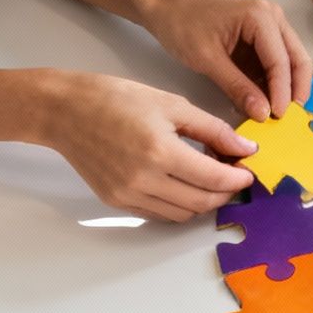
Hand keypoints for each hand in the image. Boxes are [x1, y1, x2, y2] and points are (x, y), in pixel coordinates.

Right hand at [41, 71, 256, 221]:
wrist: (64, 111)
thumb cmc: (115, 99)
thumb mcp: (171, 104)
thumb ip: (212, 129)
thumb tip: (245, 148)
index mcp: (160, 152)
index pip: (213, 178)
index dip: (237, 178)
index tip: (248, 171)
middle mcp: (144, 180)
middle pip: (201, 202)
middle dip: (225, 193)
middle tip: (235, 177)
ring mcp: (127, 195)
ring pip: (181, 214)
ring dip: (203, 202)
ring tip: (210, 179)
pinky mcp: (116, 202)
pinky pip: (158, 214)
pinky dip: (178, 205)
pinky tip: (184, 185)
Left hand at [139, 0, 312, 121]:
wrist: (166, 5)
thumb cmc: (183, 24)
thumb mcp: (208, 59)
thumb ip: (237, 87)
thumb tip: (263, 114)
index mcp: (261, 17)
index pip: (281, 61)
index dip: (282, 92)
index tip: (278, 118)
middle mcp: (273, 18)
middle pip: (297, 59)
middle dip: (295, 90)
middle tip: (289, 119)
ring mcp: (270, 26)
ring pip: (290, 62)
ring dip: (285, 88)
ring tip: (276, 113)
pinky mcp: (262, 37)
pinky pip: (275, 63)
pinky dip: (272, 83)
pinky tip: (263, 101)